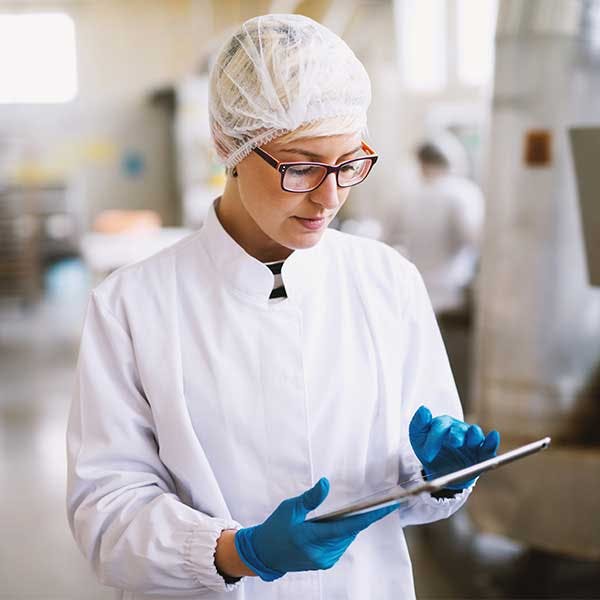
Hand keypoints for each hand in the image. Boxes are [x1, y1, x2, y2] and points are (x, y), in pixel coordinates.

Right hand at [234, 477, 397, 580]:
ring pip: (346, 537)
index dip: (369, 516)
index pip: (347, 527)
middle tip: (367, 501)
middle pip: (349, 531)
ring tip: (345, 511)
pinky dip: (341, 532)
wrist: (264, 553)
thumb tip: (325, 483)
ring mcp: (323, 560)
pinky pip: (340, 543)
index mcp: (311, 538)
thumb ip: (310, 498)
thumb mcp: (290, 508)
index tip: (386, 507)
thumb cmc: (275, 528)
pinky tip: (334, 523)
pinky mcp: (324, 563)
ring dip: (348, 525)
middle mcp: (321, 553)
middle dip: (357, 516)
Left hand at [409, 405, 499, 489]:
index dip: (434, 439)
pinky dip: (491, 442)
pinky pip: (488, 447)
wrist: (439, 471)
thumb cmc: (428, 449)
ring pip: (475, 434)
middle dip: (457, 435)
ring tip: (471, 441)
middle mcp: (458, 429)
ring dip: (474, 436)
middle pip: (459, 429)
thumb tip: (424, 409)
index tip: (427, 455)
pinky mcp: (481, 453)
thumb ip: (418, 423)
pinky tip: (493, 437)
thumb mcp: (417, 438)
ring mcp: (471, 440)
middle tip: (454, 442)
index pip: (440, 426)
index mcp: (443, 424)